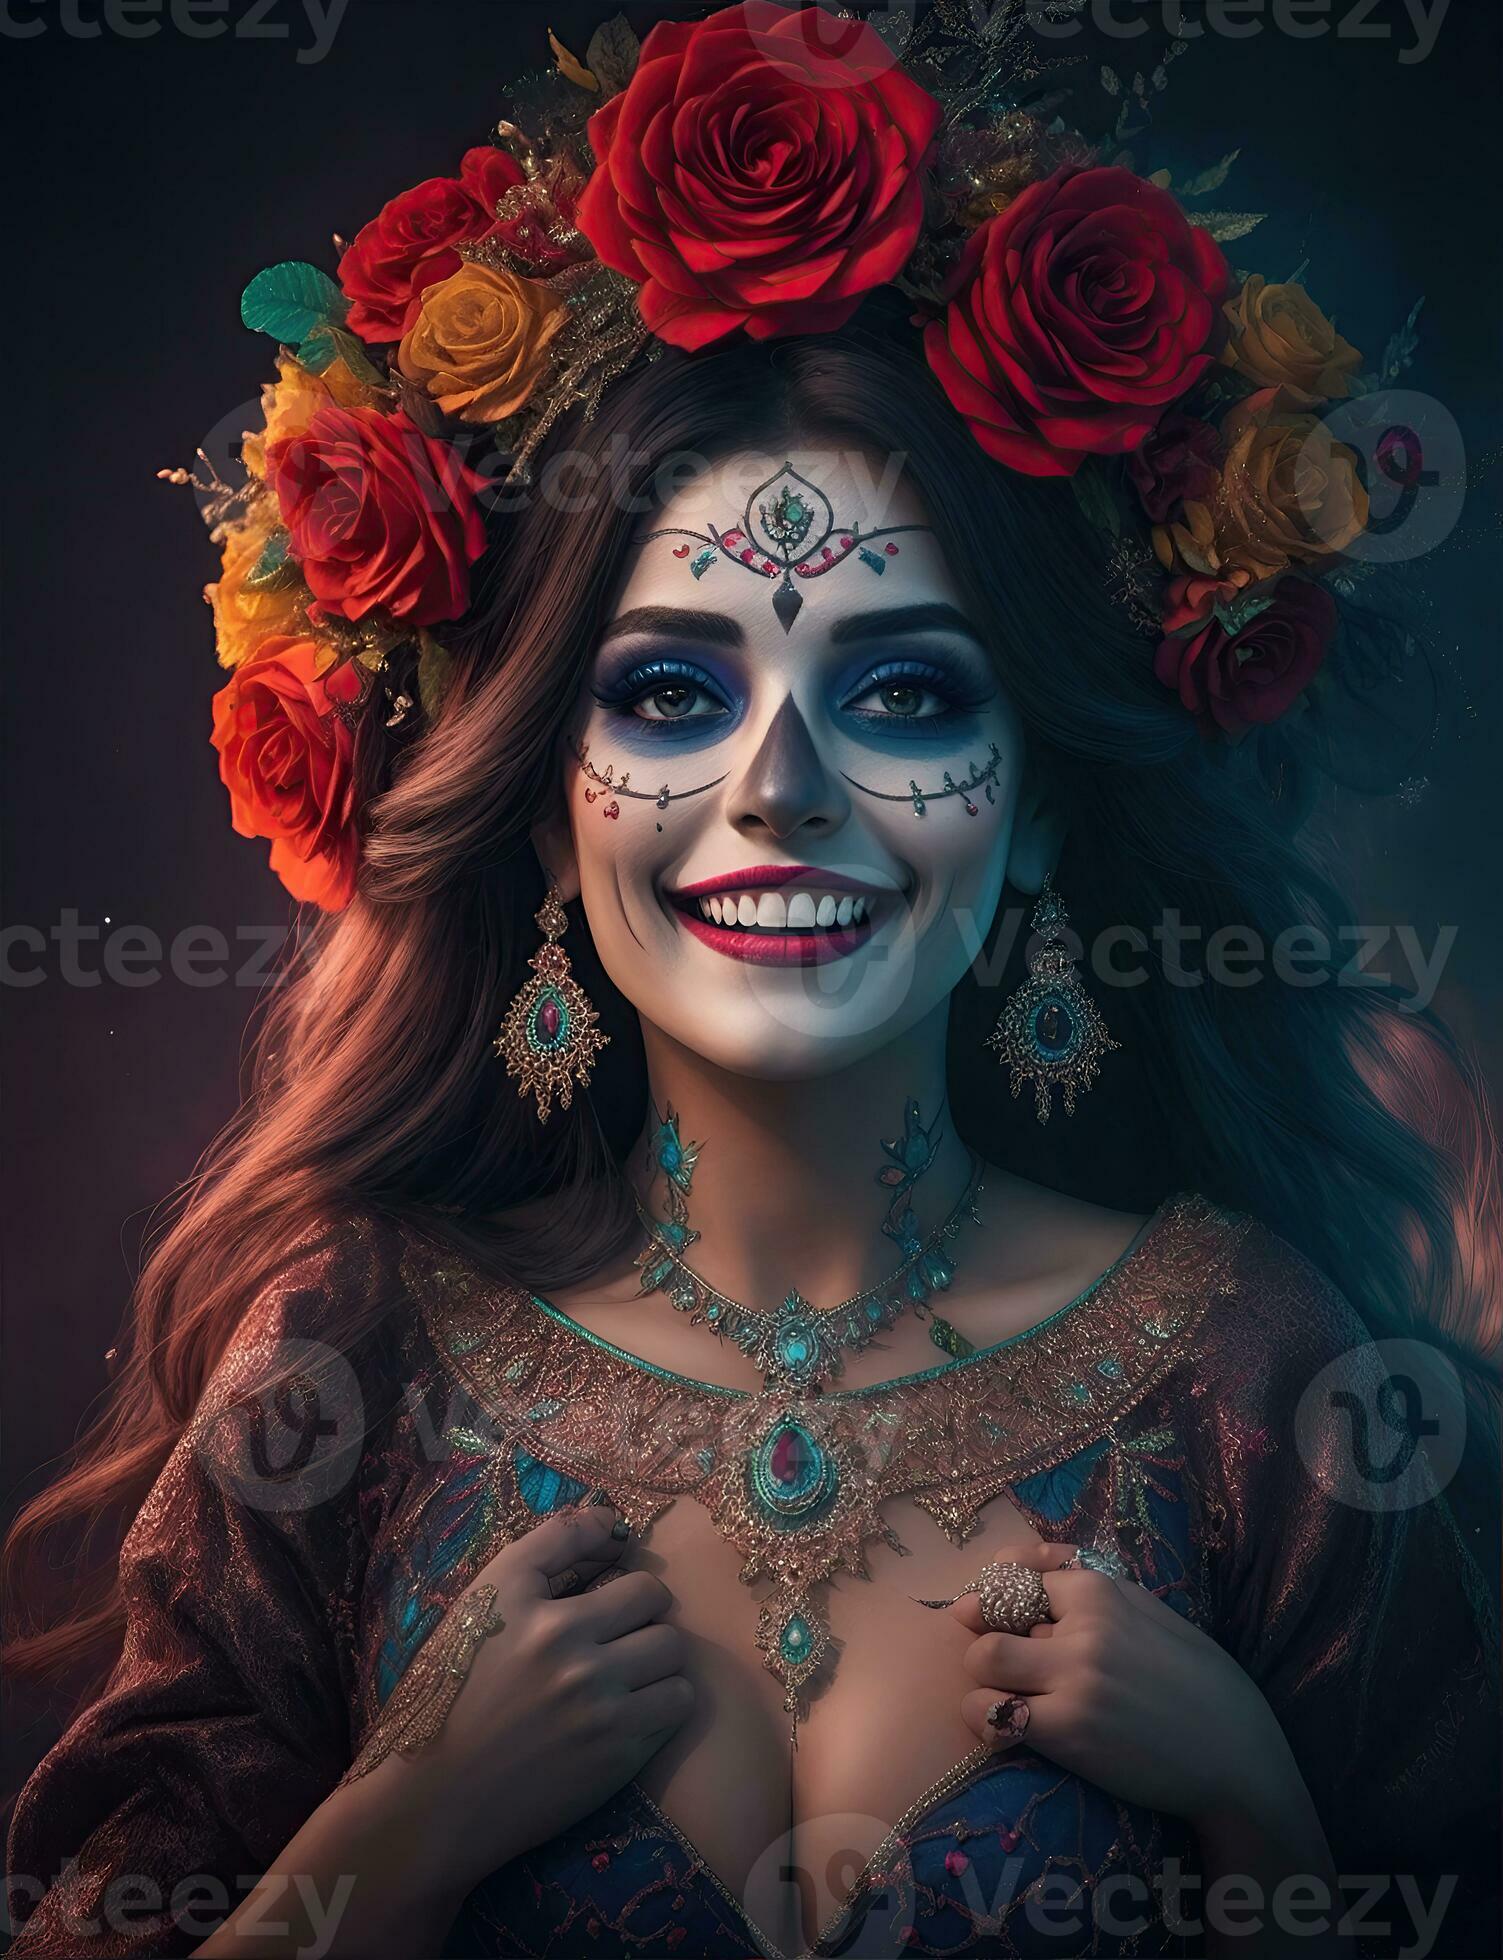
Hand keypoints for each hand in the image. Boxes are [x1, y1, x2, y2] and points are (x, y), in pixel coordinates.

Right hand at [356, 1503, 690, 1909]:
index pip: (598, 1542)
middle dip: (640, 1611)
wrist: (436, 1800)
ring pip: (673, 1650)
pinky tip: (629, 1711)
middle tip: (617, 1634)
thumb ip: (546, 1552)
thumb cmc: (451, 1695)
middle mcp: (567, 1646)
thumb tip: (612, 1524)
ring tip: (627, 1675)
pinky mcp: (618, 1751)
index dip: (616, 1555)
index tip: (612, 1568)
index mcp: (526, 1606)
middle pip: (653, 1598)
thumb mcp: (480, 1606)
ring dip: (656, 1658)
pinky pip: (677, 1703)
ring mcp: (598, 1701)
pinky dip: (662, 1701)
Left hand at [951, 1546, 1307, 1833]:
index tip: (1005, 1622)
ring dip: (982, 1681)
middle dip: (985, 1640)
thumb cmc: (1199, 1683)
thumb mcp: (1150, 1614)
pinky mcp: (1069, 1731)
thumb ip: (1092, 1595)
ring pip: (983, 1661)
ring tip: (1004, 1700)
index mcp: (1102, 1589)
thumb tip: (1032, 1576)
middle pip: (988, 1616)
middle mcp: (1083, 1626)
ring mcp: (1074, 1677)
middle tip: (1002, 1667)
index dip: (1001, 1599)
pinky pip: (993, 1717)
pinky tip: (1007, 1731)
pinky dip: (987, 1722)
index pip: (1016, 1574)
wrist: (1237, 1755)